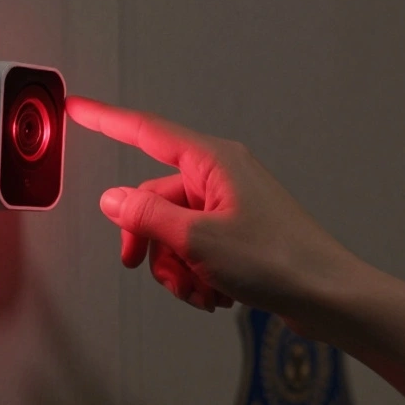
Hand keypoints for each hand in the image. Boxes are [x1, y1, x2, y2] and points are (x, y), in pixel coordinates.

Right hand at [67, 96, 358, 325]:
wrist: (326, 296)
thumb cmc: (280, 261)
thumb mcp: (198, 239)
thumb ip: (147, 217)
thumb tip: (113, 199)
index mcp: (214, 162)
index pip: (147, 132)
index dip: (107, 120)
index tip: (77, 107)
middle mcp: (222, 177)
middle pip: (155, 200)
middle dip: (150, 242)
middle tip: (147, 266)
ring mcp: (231, 207)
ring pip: (173, 232)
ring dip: (176, 267)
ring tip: (201, 289)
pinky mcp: (239, 236)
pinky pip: (196, 250)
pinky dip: (197, 275)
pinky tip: (216, 294)